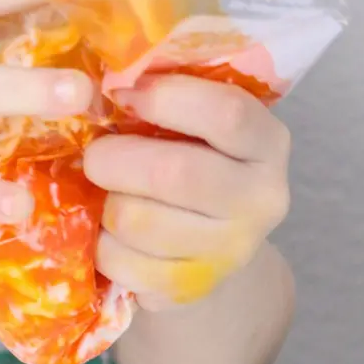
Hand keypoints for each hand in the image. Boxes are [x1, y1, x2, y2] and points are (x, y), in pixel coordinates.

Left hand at [85, 75, 290, 310]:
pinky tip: (110, 231)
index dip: (165, 99)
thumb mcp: (200, 121)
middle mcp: (262, 200)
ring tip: (107, 192)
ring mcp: (230, 252)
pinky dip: (101, 244)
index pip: (227, 114)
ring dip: (105, 202)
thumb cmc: (198, 158)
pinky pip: (122, 265)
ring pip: (138, 221)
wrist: (216, 238)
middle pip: (174, 174)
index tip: (121, 93)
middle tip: (95, 154)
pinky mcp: (192, 288)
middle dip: (114, 158)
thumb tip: (108, 75)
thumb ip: (172, 95)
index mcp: (268, 144)